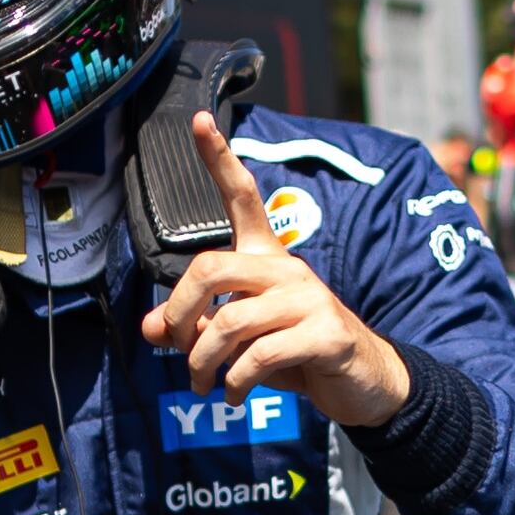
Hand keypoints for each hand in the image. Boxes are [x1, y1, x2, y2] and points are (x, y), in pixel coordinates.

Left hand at [138, 114, 413, 426]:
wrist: (364, 385)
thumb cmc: (298, 355)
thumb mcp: (240, 343)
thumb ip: (194, 330)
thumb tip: (151, 328)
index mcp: (268, 259)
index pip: (243, 197)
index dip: (219, 158)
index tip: (198, 119)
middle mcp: (288, 269)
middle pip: (211, 268)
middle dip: (180, 312)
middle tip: (176, 347)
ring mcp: (310, 299)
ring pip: (230, 322)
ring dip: (203, 362)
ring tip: (204, 386)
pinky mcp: (326, 334)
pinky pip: (261, 354)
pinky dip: (237, 382)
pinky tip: (236, 396)